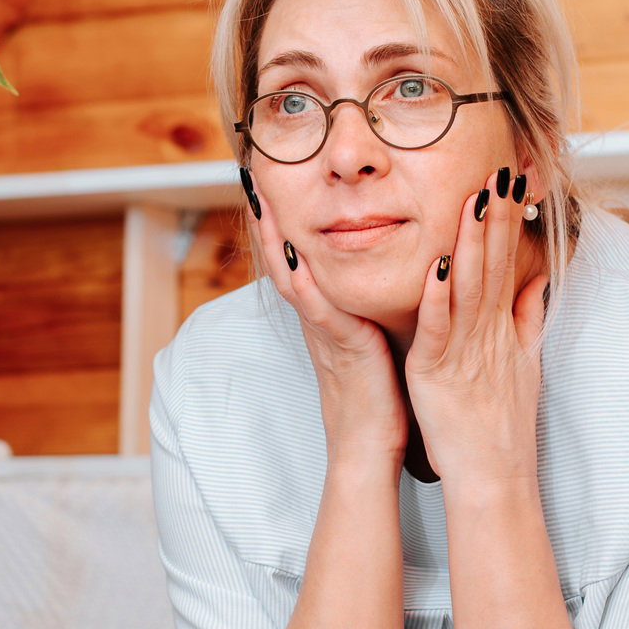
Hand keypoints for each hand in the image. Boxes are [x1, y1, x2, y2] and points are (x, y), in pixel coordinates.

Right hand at [245, 171, 408, 468]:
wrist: (367, 450)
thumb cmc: (375, 400)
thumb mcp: (366, 346)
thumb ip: (362, 316)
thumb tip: (367, 290)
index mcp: (326, 317)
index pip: (298, 260)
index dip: (282, 224)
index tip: (271, 186)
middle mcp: (318, 320)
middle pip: (284, 260)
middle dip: (269, 219)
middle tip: (253, 178)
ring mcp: (325, 334)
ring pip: (292, 277)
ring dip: (276, 239)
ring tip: (263, 200)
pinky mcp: (342, 349)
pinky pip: (320, 312)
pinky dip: (306, 284)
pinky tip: (297, 255)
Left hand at [404, 168, 549, 485]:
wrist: (494, 474)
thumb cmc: (502, 421)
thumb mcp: (522, 361)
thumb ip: (527, 317)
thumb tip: (536, 279)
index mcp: (500, 323)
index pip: (507, 259)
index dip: (509, 218)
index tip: (512, 178)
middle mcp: (486, 329)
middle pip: (493, 263)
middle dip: (496, 216)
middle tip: (500, 170)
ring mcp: (465, 348)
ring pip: (469, 286)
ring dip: (472, 243)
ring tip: (474, 201)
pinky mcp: (439, 371)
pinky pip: (440, 329)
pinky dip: (439, 298)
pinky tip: (438, 267)